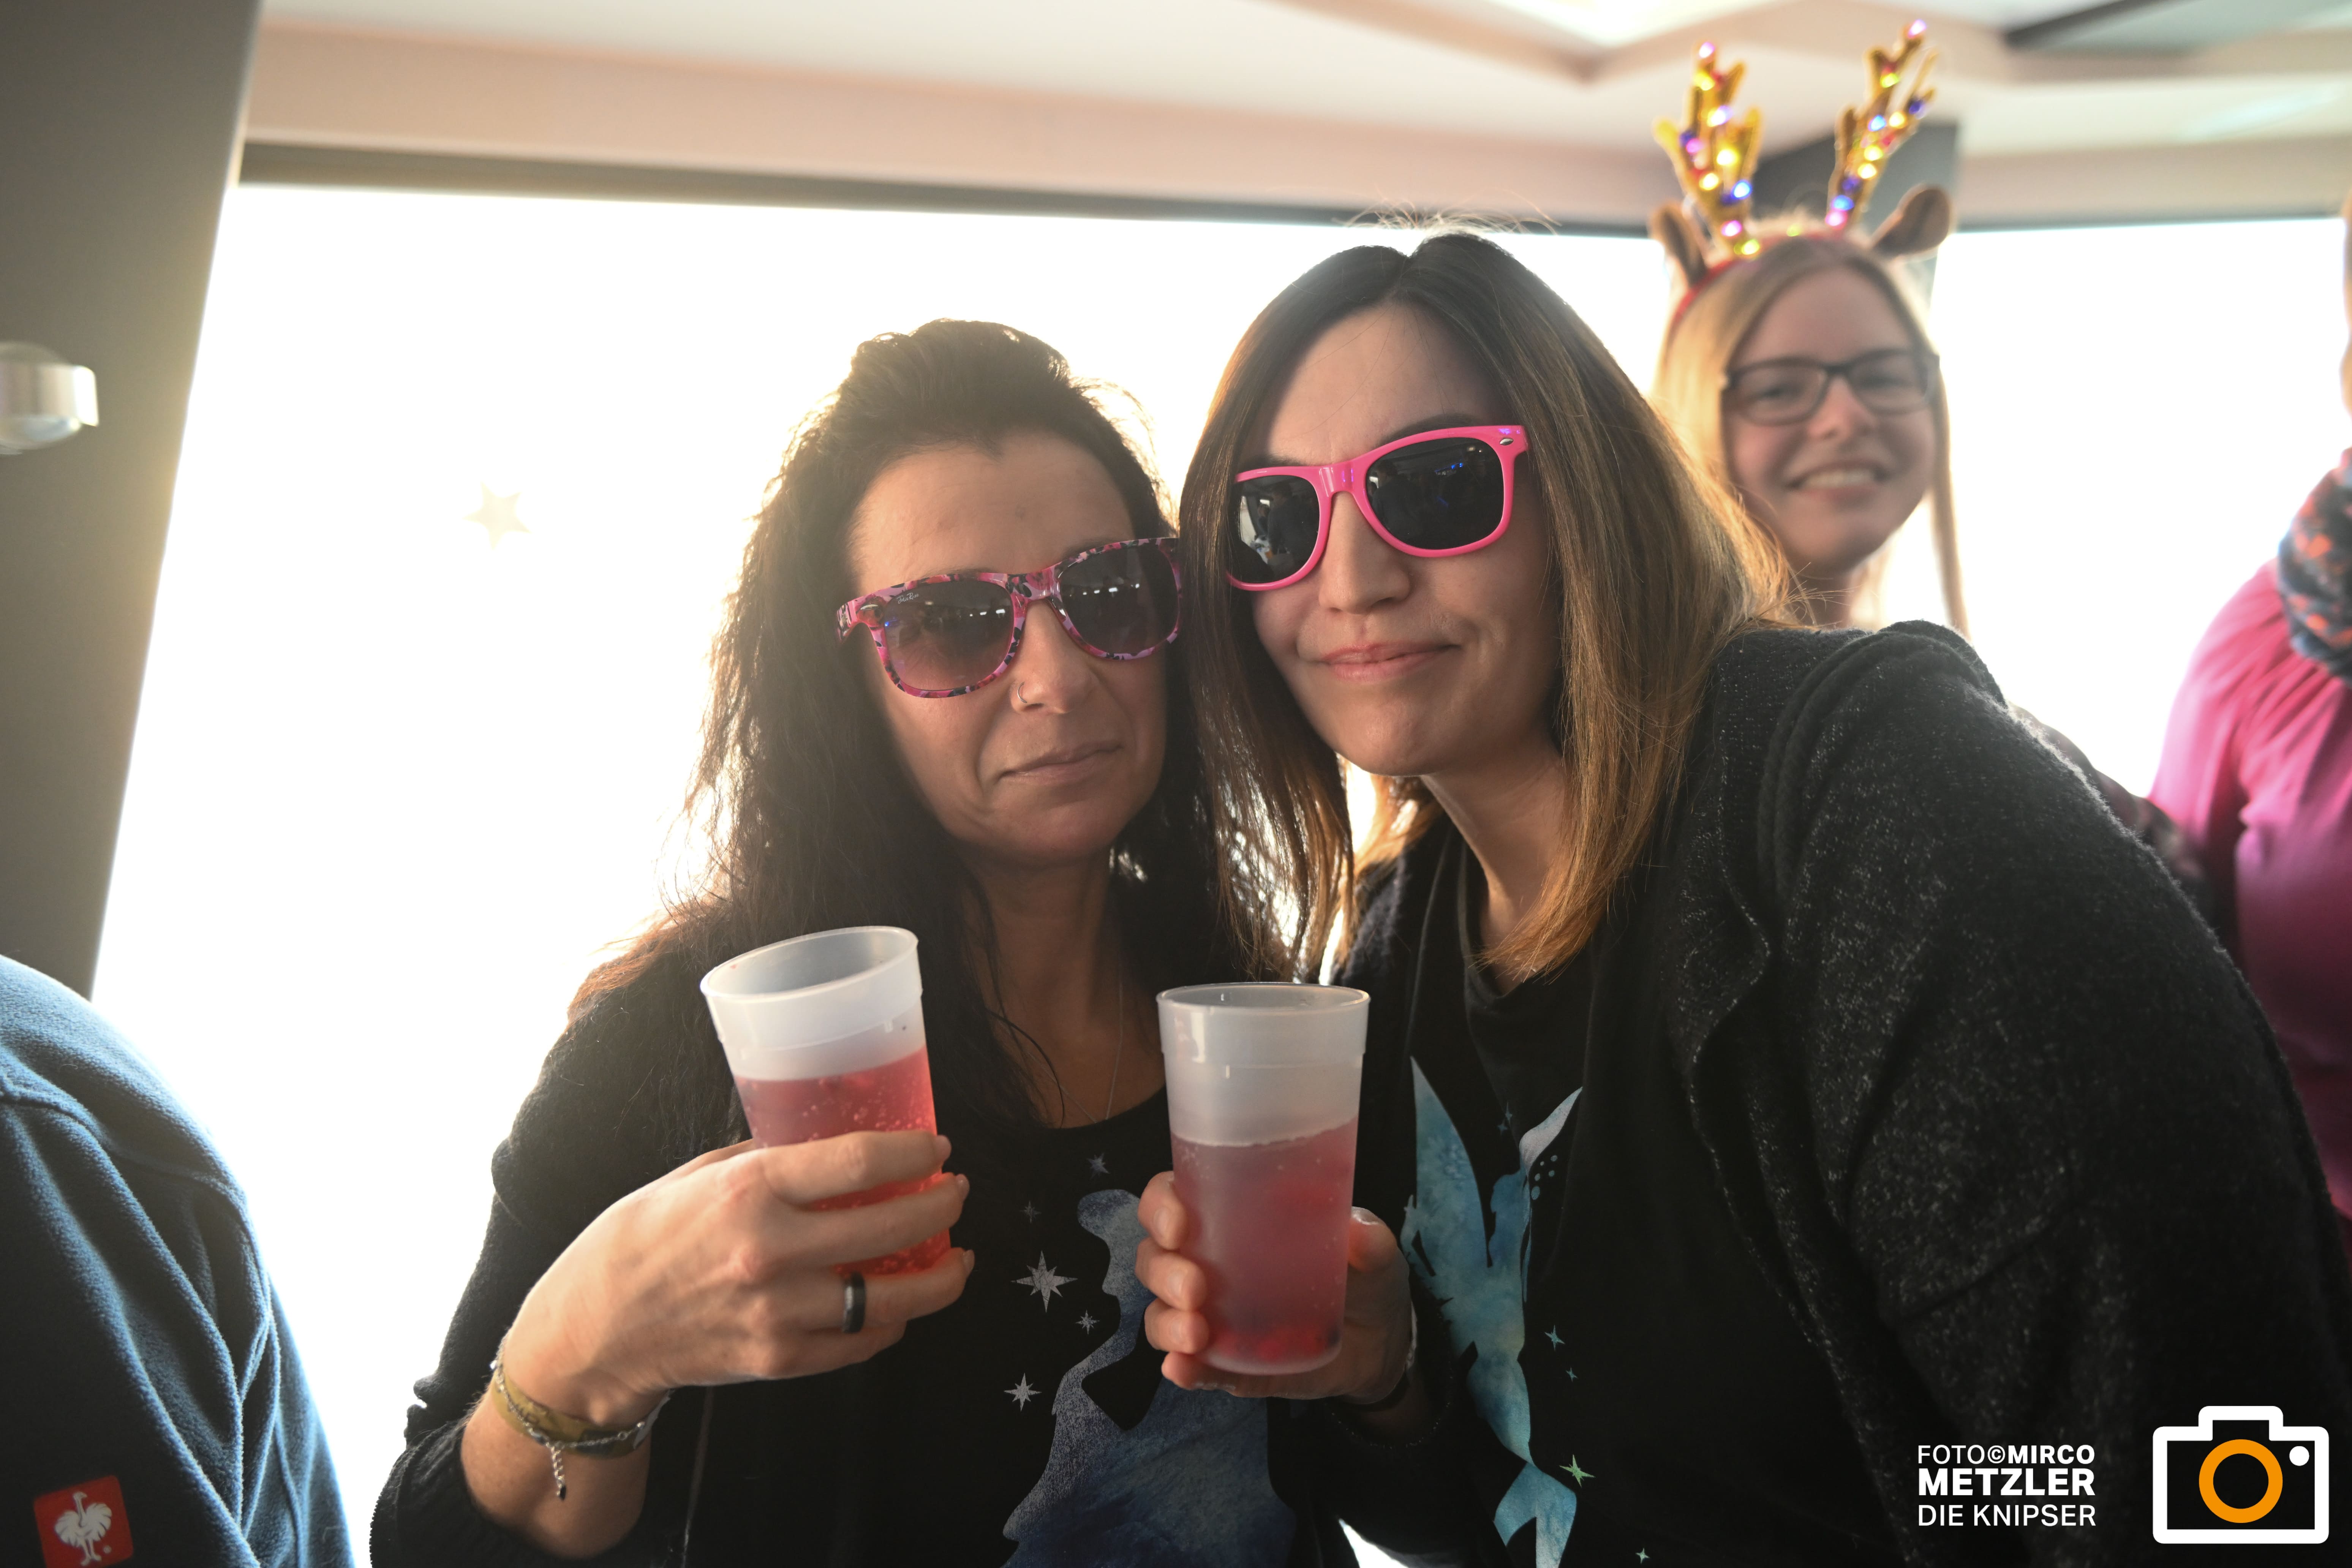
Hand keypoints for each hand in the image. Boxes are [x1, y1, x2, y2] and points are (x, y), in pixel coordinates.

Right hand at [501, 1130, 972, 1425]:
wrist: (593, 1333)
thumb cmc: (637, 1241)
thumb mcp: (695, 1176)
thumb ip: (762, 1162)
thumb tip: (824, 1148)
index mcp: (750, 1191)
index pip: (860, 1160)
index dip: (914, 1152)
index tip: (937, 1149)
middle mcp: (771, 1252)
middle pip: (893, 1224)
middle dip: (942, 1206)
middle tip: (956, 1194)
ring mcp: (779, 1312)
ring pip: (894, 1298)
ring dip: (941, 1277)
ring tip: (958, 1258)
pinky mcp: (780, 1360)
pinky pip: (861, 1342)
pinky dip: (892, 1323)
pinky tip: (902, 1305)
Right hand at [1134, 1170, 1414, 1407]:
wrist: (1383, 1343)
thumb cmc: (1365, 1276)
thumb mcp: (1373, 1251)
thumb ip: (1368, 1239)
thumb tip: (1357, 1231)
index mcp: (1230, 1218)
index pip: (1171, 1200)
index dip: (1160, 1206)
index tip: (1179, 1223)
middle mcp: (1209, 1265)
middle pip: (1155, 1258)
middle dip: (1163, 1271)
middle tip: (1194, 1289)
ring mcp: (1214, 1318)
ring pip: (1161, 1314)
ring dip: (1166, 1323)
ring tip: (1195, 1335)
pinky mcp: (1229, 1365)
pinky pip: (1195, 1366)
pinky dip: (1183, 1368)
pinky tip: (1182, 1369)